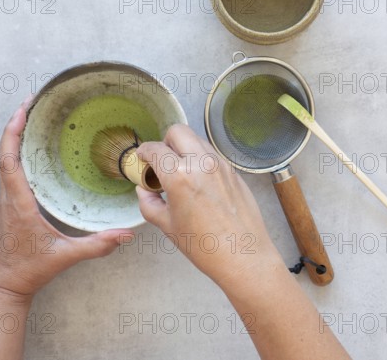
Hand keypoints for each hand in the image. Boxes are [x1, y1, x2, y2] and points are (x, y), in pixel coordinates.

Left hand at [0, 98, 132, 297]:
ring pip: (4, 160)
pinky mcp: (9, 203)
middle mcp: (8, 197)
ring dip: (14, 136)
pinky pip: (8, 170)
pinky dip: (16, 151)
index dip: (13, 133)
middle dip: (15, 124)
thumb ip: (97, 245)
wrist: (5, 285)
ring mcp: (6, 200)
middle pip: (4, 153)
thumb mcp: (65, 257)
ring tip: (32, 116)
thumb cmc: (29, 270)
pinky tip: (32, 147)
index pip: (10, 162)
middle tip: (32, 102)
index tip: (23, 111)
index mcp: (19, 204)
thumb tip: (126, 234)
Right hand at [136, 124, 284, 289]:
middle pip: (178, 131)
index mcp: (180, 176)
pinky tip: (200, 182)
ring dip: (185, 148)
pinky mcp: (234, 171)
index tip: (142, 158)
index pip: (155, 149)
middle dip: (165, 141)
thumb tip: (144, 190)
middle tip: (162, 162)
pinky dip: (201, 159)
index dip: (143, 152)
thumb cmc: (204, 246)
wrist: (244, 256)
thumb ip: (149, 203)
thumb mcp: (167, 226)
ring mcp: (221, 165)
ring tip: (181, 172)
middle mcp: (201, 163)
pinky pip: (212, 154)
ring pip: (198, 140)